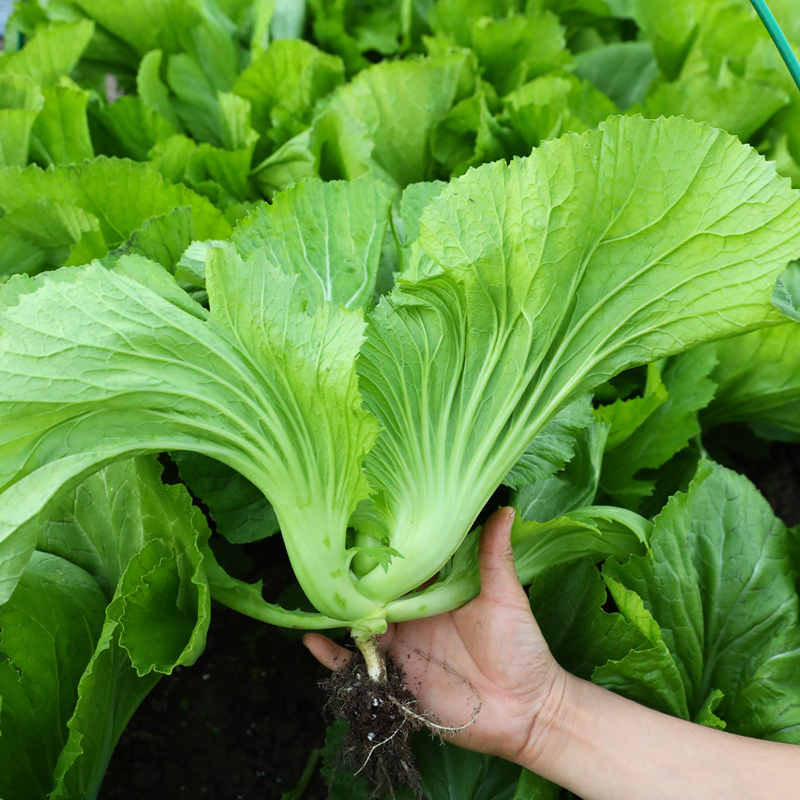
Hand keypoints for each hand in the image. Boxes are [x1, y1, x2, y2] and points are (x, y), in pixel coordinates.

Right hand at [304, 507, 567, 764]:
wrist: (525, 711)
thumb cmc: (521, 648)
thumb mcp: (506, 598)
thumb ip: (495, 557)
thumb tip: (505, 509)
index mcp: (435, 594)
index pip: (404, 566)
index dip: (385, 547)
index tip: (362, 521)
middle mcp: (413, 617)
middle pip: (375, 592)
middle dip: (353, 576)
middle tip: (326, 551)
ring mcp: (402, 647)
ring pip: (361, 624)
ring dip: (339, 610)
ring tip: (314, 590)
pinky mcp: (395, 678)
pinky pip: (358, 667)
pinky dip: (333, 658)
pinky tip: (312, 643)